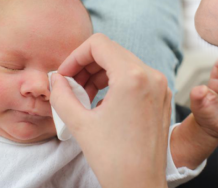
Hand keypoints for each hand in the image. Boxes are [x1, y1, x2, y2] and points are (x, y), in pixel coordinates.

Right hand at [50, 34, 170, 187]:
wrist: (140, 184)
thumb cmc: (113, 159)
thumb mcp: (78, 123)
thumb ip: (61, 94)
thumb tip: (55, 79)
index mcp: (133, 77)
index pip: (99, 44)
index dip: (75, 56)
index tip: (64, 74)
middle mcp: (151, 76)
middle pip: (112, 52)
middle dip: (86, 66)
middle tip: (71, 86)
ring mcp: (160, 87)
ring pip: (124, 63)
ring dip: (100, 74)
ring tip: (84, 96)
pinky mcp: (162, 98)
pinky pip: (136, 77)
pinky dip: (115, 82)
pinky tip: (102, 102)